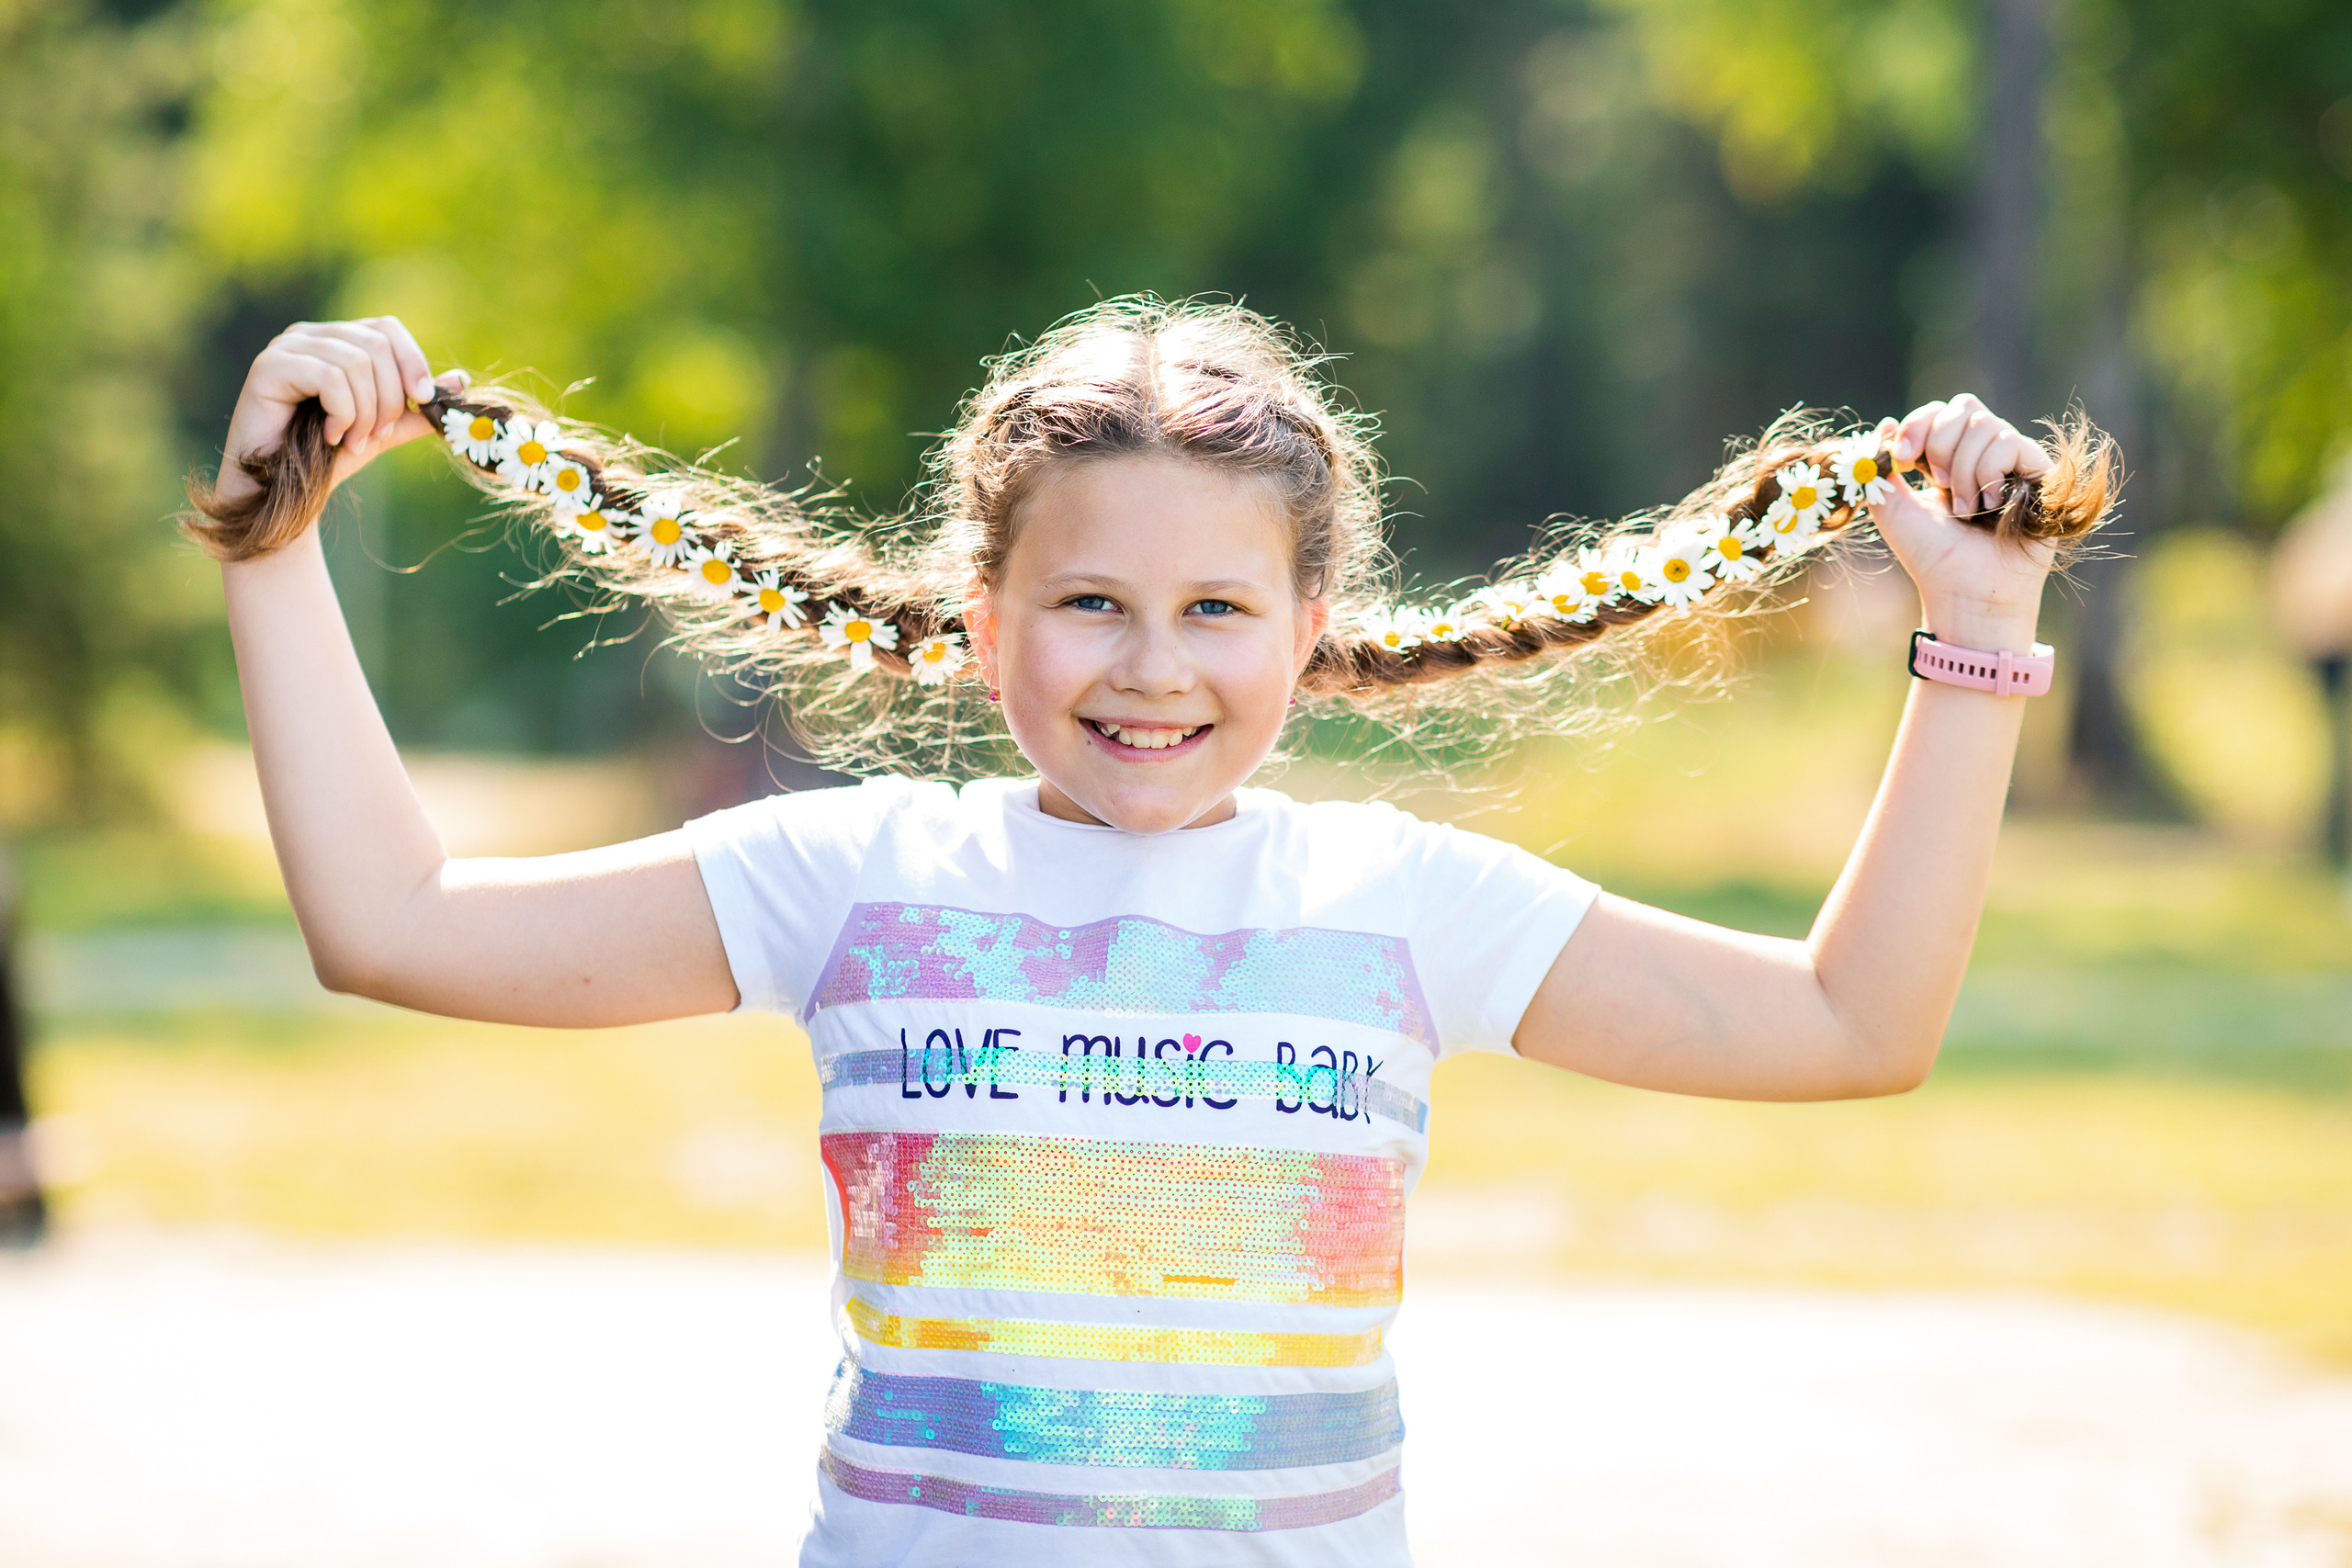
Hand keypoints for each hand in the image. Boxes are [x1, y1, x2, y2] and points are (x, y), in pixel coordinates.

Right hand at [216, 316, 457, 506]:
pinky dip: (342, 412)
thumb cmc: (329, 455)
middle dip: (389, 398)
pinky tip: (332, 436)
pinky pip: (329, 377)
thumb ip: (417, 407)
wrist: (282, 489)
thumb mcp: (384, 429)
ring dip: (365, 412)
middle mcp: (310, 335)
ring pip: (355, 363)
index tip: (423, 400)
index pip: (387, 328)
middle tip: (377, 435)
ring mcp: (286, 346)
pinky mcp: (269, 366)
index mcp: (338, 340)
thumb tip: (461, 380)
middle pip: (376, 346)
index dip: (413, 361)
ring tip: (352, 440)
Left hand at [1870, 394, 2053, 652]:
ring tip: (1966, 510)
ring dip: (1965, 469)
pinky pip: (2010, 443)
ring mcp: (2013, 463)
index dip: (1919, 424)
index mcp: (1949, 459)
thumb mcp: (1893, 508)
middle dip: (1941, 442)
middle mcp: (1983, 455)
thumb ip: (1883, 466)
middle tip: (1938, 483)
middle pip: (1963, 407)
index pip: (1938, 412)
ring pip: (1985, 425)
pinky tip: (1991, 506)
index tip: (1903, 458)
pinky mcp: (2039, 472)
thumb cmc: (1931, 556)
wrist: (1965, 589)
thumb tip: (1887, 423)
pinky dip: (1989, 472)